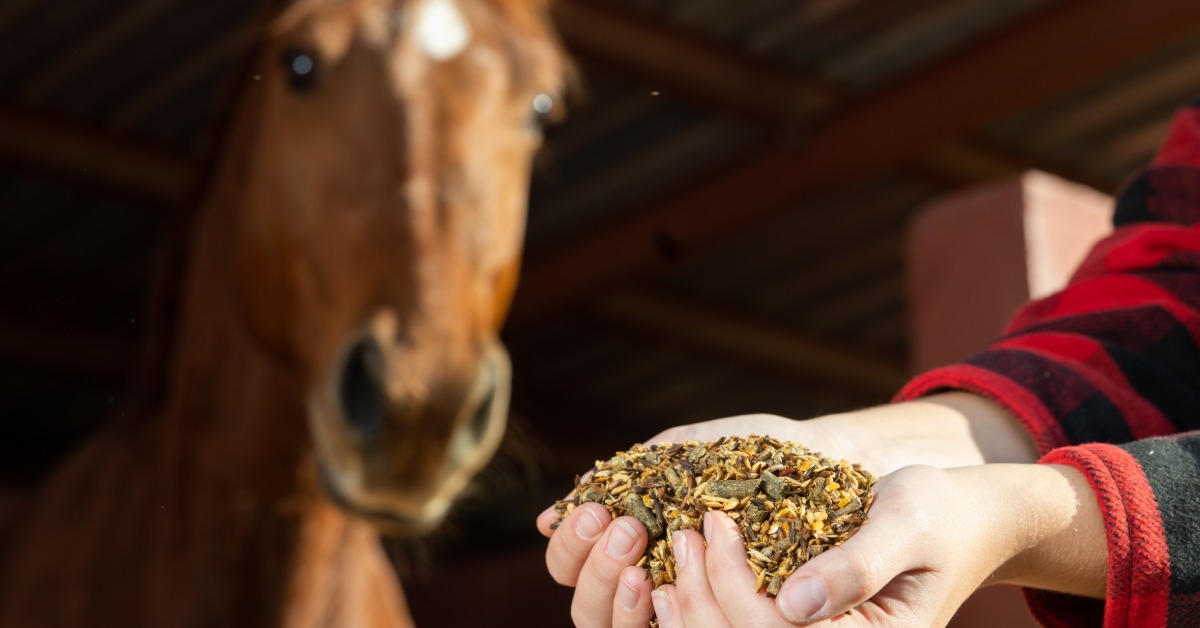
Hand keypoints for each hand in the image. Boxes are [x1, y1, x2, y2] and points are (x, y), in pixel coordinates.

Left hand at [538, 393, 1040, 626]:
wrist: (959, 519)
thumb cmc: (939, 512)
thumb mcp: (907, 523)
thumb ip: (857, 565)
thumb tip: (794, 603)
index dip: (732, 586)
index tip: (710, 523)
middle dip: (702, 596)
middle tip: (682, 533)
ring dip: (692, 610)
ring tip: (669, 553)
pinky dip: (701, 611)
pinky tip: (672, 582)